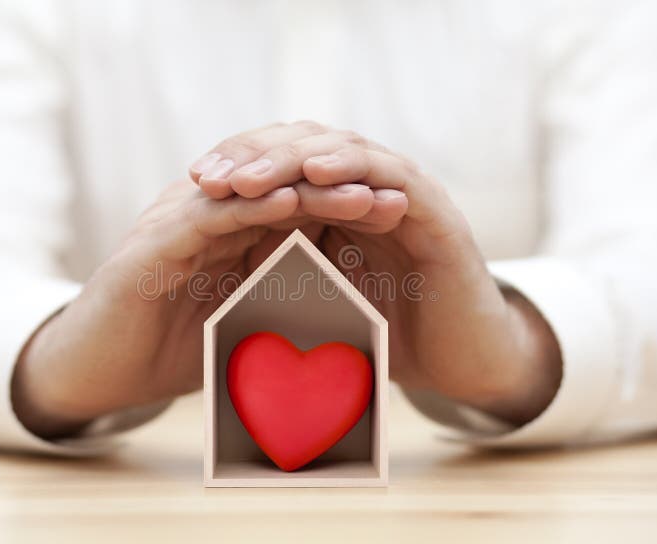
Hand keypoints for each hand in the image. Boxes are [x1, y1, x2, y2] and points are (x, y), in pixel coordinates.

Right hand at [12, 177, 393, 437]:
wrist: (94, 373)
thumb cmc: (167, 352)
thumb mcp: (239, 328)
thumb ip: (279, 309)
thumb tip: (342, 322)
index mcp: (231, 238)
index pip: (297, 209)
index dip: (348, 208)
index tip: (399, 215)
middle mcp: (208, 219)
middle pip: (283, 191)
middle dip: (341, 190)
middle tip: (395, 194)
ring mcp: (179, 224)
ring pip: (253, 194)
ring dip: (309, 189)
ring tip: (363, 192)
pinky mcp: (154, 242)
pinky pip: (210, 214)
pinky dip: (252, 207)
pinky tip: (293, 201)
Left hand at [191, 121, 561, 424]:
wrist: (461, 363)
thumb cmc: (386, 336)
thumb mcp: (318, 299)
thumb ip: (279, 271)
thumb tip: (211, 269)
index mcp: (336, 204)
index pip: (282, 163)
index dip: (238, 166)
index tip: (195, 182)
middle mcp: (367, 188)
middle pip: (304, 145)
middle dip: (252, 156)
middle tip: (209, 176)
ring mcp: (402, 193)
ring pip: (341, 150)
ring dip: (290, 159)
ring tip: (246, 177)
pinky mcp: (432, 209)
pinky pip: (389, 173)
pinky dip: (350, 167)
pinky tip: (313, 172)